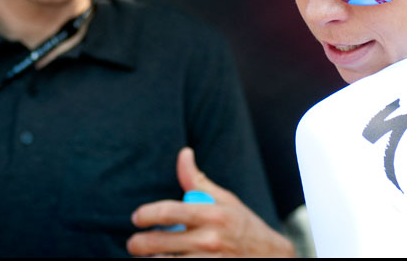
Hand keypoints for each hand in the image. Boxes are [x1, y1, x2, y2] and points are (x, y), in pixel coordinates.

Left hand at [127, 147, 294, 257]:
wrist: (272, 256)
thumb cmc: (244, 227)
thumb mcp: (226, 201)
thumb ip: (198, 181)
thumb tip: (184, 154)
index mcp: (212, 215)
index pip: (169, 211)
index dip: (147, 214)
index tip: (138, 217)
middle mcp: (209, 239)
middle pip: (159, 243)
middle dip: (139, 244)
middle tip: (135, 243)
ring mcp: (208, 260)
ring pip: (165, 261)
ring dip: (154, 258)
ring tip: (153, 255)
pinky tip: (170, 259)